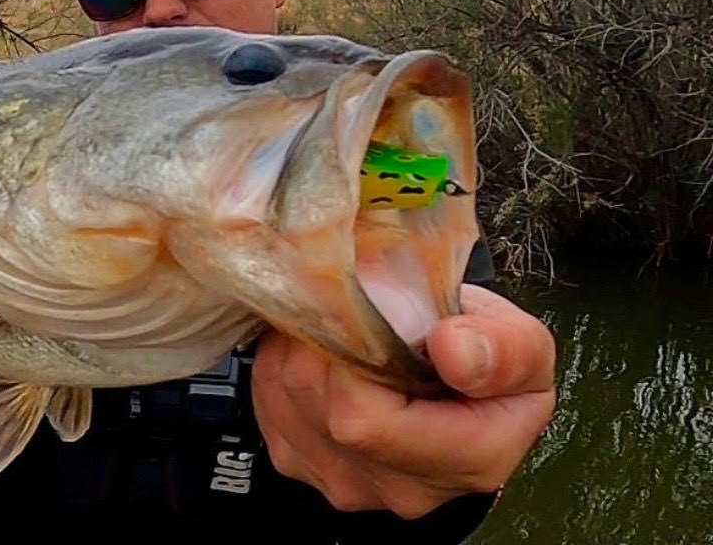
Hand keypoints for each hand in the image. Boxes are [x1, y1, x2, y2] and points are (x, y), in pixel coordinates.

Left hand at [251, 283, 556, 518]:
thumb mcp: (525, 345)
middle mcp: (398, 487)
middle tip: (357, 305)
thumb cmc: (489, 363)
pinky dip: (286, 359)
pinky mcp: (299, 461)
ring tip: (346, 326)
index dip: (353, 353)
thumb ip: (502, 349)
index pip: (365, 419)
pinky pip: (267, 395)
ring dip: (304, 343)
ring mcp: (341, 480)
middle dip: (328, 337)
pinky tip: (324, 350)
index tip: (373, 308)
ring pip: (286, 390)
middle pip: (318, 399)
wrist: (458, 391)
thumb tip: (452, 349)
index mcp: (466, 461)